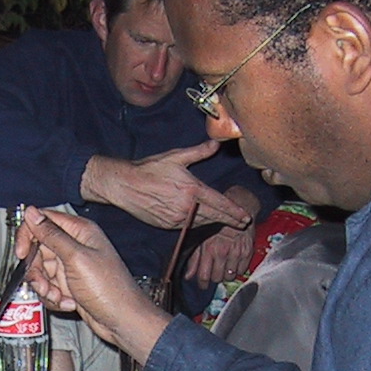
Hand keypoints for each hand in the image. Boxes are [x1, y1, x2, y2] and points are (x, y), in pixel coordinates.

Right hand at [18, 206, 170, 359]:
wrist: (122, 320)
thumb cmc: (108, 289)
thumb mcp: (76, 258)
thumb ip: (51, 234)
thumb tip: (30, 212)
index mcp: (79, 231)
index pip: (42, 220)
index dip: (28, 236)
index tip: (21, 254)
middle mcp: (75, 245)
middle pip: (38, 249)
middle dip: (36, 270)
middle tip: (43, 284)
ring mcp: (72, 266)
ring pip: (41, 270)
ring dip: (45, 287)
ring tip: (59, 296)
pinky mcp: (70, 284)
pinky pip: (49, 287)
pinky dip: (54, 297)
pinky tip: (69, 303)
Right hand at [81, 143, 254, 230]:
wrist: (125, 185)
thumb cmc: (149, 169)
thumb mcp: (175, 156)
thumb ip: (198, 152)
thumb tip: (215, 144)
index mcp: (192, 190)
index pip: (220, 204)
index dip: (234, 211)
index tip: (245, 216)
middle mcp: (187, 207)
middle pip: (215, 216)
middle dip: (230, 220)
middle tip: (243, 223)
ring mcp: (177, 218)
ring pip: (202, 223)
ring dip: (215, 223)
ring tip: (226, 223)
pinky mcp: (168, 225)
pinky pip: (189, 226)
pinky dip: (199, 225)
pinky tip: (204, 222)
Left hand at [185, 225, 254, 285]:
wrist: (240, 210)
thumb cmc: (218, 223)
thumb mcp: (202, 238)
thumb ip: (194, 259)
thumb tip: (188, 276)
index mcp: (209, 248)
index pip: (204, 276)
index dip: (203, 284)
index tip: (203, 285)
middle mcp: (222, 251)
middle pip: (217, 278)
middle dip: (215, 277)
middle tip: (215, 272)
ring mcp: (236, 252)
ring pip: (230, 276)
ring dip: (226, 275)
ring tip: (225, 267)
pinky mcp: (247, 251)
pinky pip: (242, 271)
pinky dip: (237, 270)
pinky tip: (234, 262)